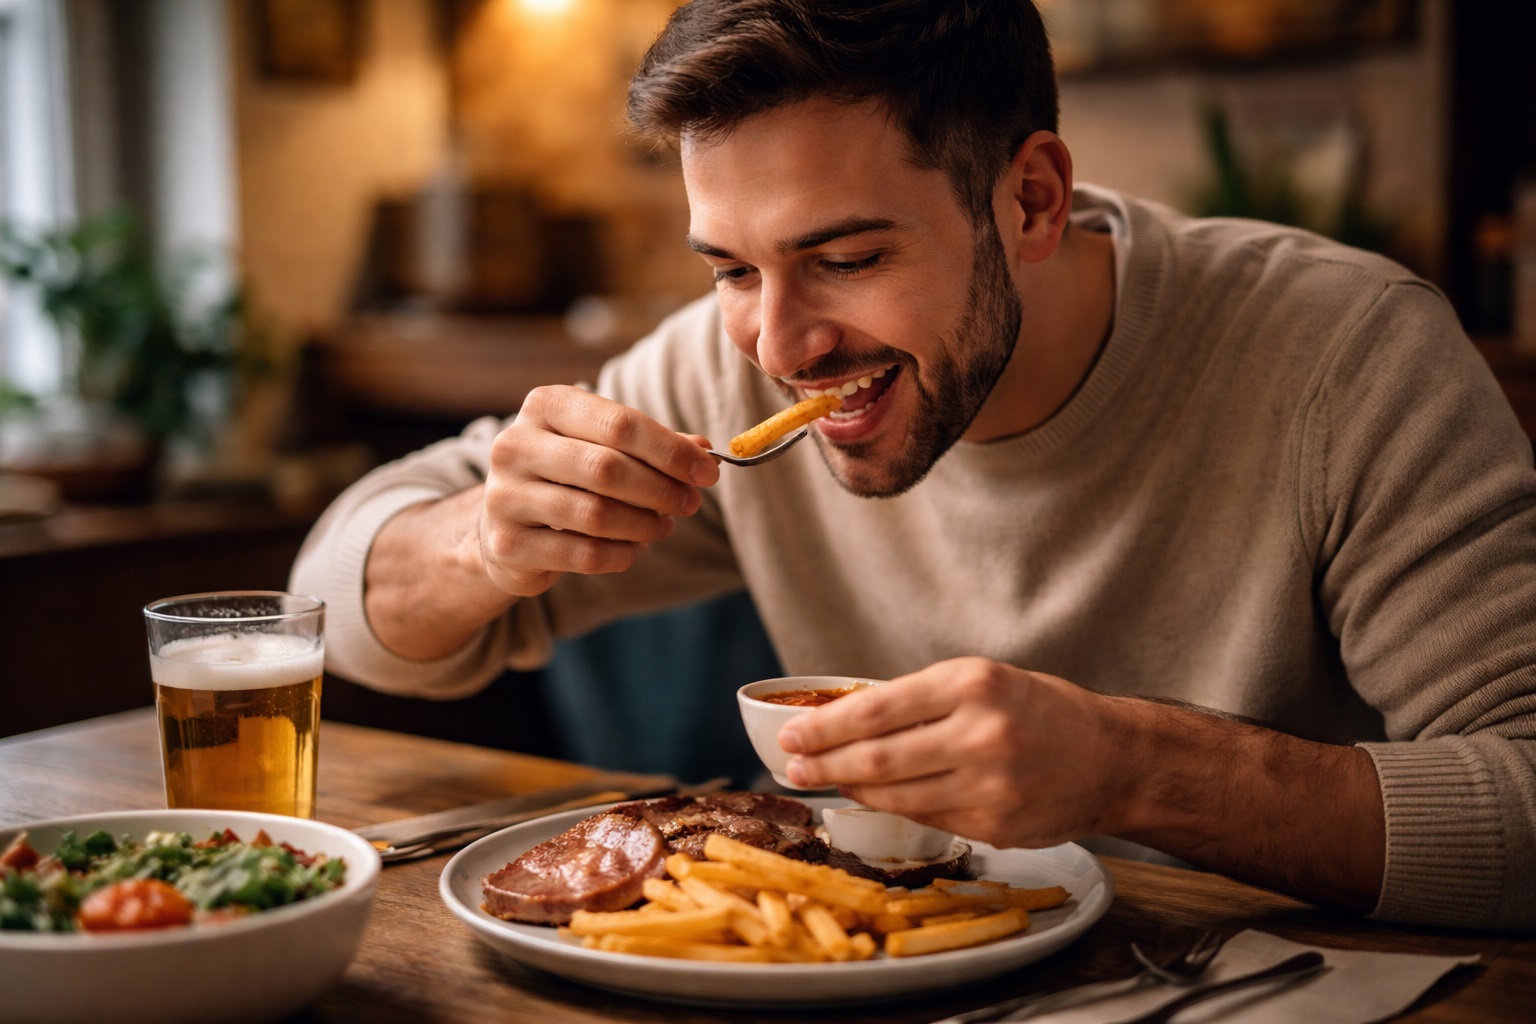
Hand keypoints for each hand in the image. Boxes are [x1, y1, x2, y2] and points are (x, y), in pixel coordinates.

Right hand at [478, 385, 719, 596]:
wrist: (506, 523)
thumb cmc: (568, 476)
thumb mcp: (605, 446)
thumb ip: (653, 447)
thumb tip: (705, 452)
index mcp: (545, 406)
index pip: (620, 423)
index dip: (671, 451)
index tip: (708, 472)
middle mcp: (515, 445)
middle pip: (607, 468)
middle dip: (661, 489)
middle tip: (690, 503)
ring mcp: (504, 495)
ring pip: (595, 514)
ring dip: (644, 524)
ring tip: (663, 526)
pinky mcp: (508, 544)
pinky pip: (582, 554)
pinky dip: (620, 554)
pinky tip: (634, 549)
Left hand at [778, 657, 1135, 848]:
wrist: (1111, 758)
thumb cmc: (1039, 710)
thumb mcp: (982, 680)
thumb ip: (919, 700)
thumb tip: (842, 722)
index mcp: (972, 684)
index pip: (876, 709)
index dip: (824, 727)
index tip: (789, 733)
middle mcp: (980, 734)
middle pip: (876, 759)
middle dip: (823, 764)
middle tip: (792, 766)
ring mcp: (988, 786)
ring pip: (895, 796)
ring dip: (850, 791)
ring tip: (825, 781)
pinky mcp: (994, 825)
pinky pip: (925, 817)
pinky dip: (893, 807)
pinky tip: (872, 797)